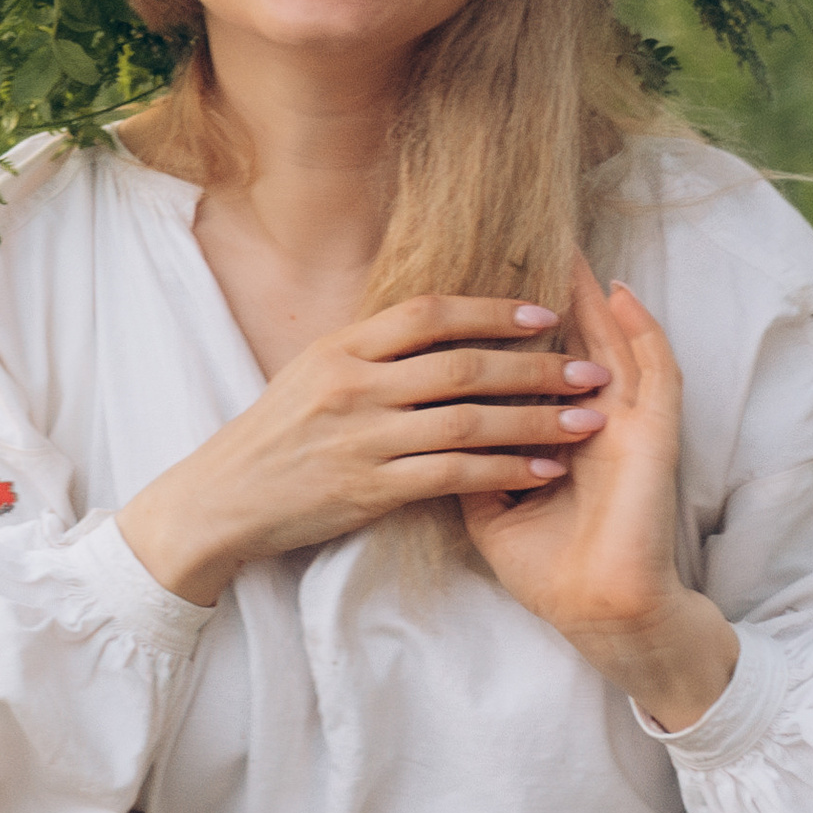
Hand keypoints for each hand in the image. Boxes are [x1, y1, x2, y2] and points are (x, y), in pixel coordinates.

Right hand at [120, 291, 609, 604]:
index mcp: (339, 349)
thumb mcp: (308, 376)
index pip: (428, 314)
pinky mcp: (369, 490)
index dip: (491, 310)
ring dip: (536, 420)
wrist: (220, 501)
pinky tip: (545, 470)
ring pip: (468, 421)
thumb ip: (368, 354)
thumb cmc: (269, 439)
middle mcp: (352, 387)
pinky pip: (454, 475)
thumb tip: (435, 328)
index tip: (545, 315)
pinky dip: (506, 470)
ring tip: (588, 420)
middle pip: (461, 366)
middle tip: (592, 370)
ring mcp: (361, 439)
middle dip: (535, 367)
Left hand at [463, 258, 738, 728]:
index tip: (481, 292)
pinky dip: (640, 331)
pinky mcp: (652, 436)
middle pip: (571, 345)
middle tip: (535, 245)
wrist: (592, 609)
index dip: (510, 330)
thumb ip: (460, 469)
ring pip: (612, 345)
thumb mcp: (488, 514)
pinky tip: (622, 296)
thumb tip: (416, 434)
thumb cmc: (546, 569)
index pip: (528, 370)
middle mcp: (589, 423)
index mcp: (550, 437)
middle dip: (553, 298)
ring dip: (595, 299)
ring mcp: (624, 425)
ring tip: (574, 250)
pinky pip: (654, 372)